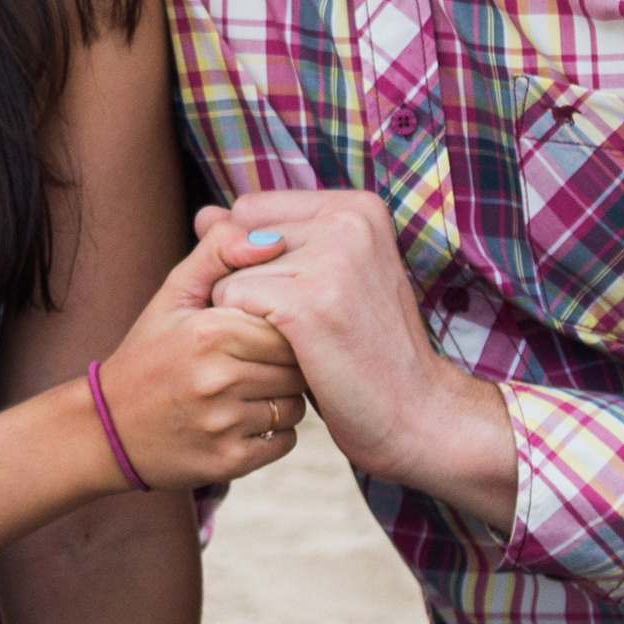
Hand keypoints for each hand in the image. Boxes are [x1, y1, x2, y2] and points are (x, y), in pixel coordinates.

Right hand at [87, 244, 305, 492]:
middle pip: (296, 367)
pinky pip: (285, 442)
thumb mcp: (173, 294)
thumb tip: (272, 239)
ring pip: (295, 406)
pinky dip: (273, 434)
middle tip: (256, 367)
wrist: (105, 428)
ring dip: (281, 400)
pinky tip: (241, 422)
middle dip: (284, 366)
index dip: (282, 330)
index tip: (261, 336)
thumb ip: (219, 252)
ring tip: (246, 394)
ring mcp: (224, 424)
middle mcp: (219, 379)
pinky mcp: (229, 461)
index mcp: (211, 331)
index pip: (288, 326)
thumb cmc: (147, 354)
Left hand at [192, 189, 518, 530]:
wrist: (419, 415)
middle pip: (236, 237)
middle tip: (301, 325)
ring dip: (246, 315)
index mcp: (357, 207)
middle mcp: (347, 220)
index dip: (251, 259)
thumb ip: (266, 243)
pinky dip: (244, 335)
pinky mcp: (307, 302)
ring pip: (229, 271)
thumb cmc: (365, 353)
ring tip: (301, 342)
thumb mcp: (325, 280)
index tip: (294, 297)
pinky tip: (287, 354)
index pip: (252, 209)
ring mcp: (330, 259)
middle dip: (247, 284)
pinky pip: (230, 299)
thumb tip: (203, 216)